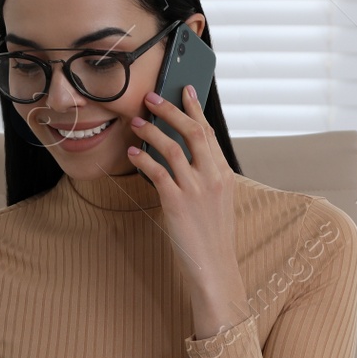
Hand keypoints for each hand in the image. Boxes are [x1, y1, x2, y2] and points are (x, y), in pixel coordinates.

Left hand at [127, 85, 247, 335]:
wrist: (214, 267)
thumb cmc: (212, 236)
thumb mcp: (217, 200)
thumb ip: (206, 175)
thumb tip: (182, 153)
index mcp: (224, 174)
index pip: (209, 132)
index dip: (195, 109)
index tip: (184, 90)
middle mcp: (212, 177)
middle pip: (192, 132)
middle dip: (170, 110)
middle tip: (151, 97)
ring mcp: (196, 190)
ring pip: (171, 148)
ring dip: (151, 131)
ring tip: (135, 123)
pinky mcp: (177, 203)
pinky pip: (157, 172)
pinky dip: (143, 159)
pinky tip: (132, 154)